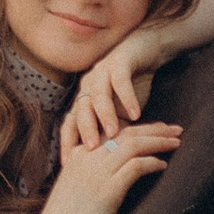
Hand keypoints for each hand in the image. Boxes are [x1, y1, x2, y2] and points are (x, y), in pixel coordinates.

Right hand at [33, 117, 179, 213]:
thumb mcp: (76, 185)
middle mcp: (88, 157)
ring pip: (134, 145)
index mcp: (79, 153)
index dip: (140, 127)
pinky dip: (152, 163)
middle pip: (127, 132)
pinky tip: (163, 165)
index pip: (114, 130)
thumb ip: (92, 171)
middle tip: (176, 129)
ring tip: (176, 143)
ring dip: (159, 142)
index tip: (159, 129)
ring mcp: (97, 173)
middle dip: (155, 129)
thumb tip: (119, 169)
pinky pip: (136, 167)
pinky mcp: (107, 190)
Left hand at [62, 30, 162, 151]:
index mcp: (84, 98)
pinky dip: (127, 99)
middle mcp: (88, 85)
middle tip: (91, 150)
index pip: (70, 123)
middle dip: (85, 131)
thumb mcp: (121, 111)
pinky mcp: (119, 61)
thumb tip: (110, 156)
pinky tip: (136, 114)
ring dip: (105, 115)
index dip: (67, 143)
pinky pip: (121, 82)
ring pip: (98, 95)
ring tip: (113, 133)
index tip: (69, 164)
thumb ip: (114, 129)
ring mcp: (102, 71)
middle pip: (80, 110)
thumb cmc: (132, 84)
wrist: (146, 49)